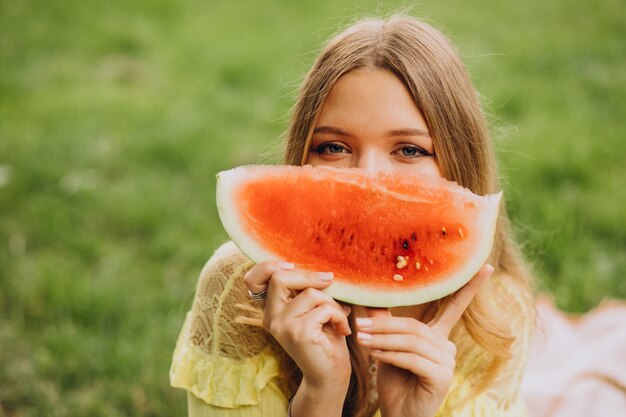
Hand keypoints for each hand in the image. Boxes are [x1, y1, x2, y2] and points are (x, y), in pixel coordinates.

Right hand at [244, 262, 351, 391]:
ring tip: (340, 317)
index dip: (269, 266)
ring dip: (333, 303)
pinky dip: (339, 315)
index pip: (254, 279)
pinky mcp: (298, 333)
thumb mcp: (313, 309)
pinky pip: (324, 308)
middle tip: (330, 280)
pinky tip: (343, 329)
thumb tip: (320, 269)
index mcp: (272, 310)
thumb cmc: (325, 340)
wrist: (329, 376)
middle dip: (309, 276)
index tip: (291, 265)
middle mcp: (271, 317)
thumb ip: (306, 290)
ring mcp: (282, 325)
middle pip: (280, 277)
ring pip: (310, 293)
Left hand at [356, 264, 494, 416]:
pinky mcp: (441, 376)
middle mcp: (447, 346)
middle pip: (414, 325)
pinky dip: (390, 355)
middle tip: (358, 326)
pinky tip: (374, 355)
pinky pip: (412, 358)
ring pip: (411, 340)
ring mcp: (447, 362)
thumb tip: (370, 297)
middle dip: (384, 326)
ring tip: (361, 340)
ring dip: (382, 339)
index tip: (487, 266)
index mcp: (439, 336)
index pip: (454, 307)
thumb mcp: (388, 347)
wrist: (399, 414)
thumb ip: (385, 323)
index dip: (470, 287)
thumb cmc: (396, 381)